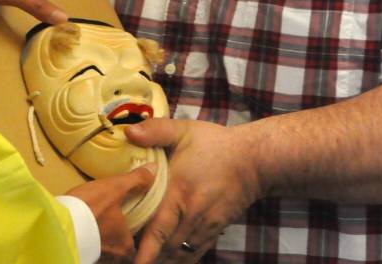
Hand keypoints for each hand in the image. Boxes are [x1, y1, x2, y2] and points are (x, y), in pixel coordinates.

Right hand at [67, 164, 156, 262]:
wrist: (56, 223)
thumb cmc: (90, 208)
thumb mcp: (115, 188)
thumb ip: (136, 180)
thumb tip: (154, 169)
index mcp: (125, 244)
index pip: (136, 247)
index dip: (134, 237)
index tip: (131, 226)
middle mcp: (113, 256)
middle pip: (120, 251)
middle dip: (116, 239)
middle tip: (113, 224)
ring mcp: (96, 258)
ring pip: (104, 250)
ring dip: (102, 239)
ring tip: (98, 224)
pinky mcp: (79, 254)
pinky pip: (90, 249)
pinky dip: (89, 240)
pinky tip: (83, 228)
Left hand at [125, 119, 260, 263]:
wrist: (253, 161)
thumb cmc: (216, 145)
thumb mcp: (184, 131)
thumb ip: (156, 131)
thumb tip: (128, 131)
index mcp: (179, 191)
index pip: (158, 228)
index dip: (144, 250)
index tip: (132, 261)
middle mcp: (192, 213)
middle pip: (165, 246)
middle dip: (147, 256)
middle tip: (128, 258)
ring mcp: (205, 225)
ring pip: (179, 253)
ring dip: (162, 259)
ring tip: (145, 259)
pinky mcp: (214, 230)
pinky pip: (194, 253)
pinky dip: (179, 260)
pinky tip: (166, 260)